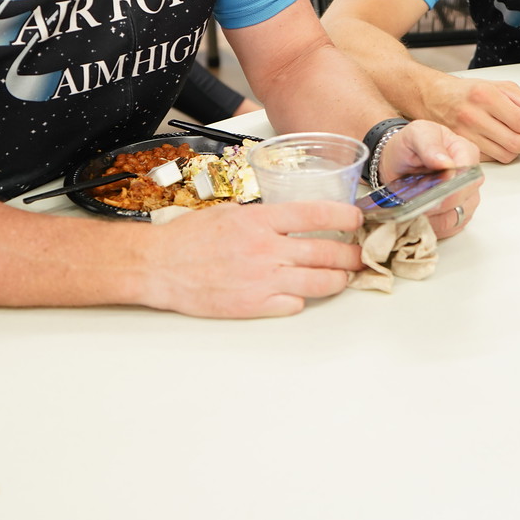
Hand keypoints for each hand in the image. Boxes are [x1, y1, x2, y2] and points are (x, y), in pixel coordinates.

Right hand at [137, 201, 364, 317]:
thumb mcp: (230, 213)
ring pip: (319, 283)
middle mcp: (266, 250)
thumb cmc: (189, 238)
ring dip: (338, 280)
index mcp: (260, 221)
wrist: (159, 267)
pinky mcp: (254, 306)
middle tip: (360, 254)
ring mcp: (262, 281)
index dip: (345, 216)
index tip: (357, 218)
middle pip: (326, 252)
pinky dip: (303, 300)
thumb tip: (293, 220)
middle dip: (351, 254)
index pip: (316, 214)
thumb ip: (264, 217)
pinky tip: (302, 294)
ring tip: (343, 277)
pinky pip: (294, 306)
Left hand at [378, 120, 482, 238]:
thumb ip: (429, 144)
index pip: (469, 173)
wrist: (397, 162)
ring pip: (460, 215)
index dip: (451, 185)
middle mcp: (470, 175)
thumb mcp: (415, 134)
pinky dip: (435, 227)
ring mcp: (466, 196)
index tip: (432, 191)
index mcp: (465, 151)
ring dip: (436, 218)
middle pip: (466, 197)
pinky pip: (452, 227)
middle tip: (418, 203)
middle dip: (440, 204)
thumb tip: (446, 162)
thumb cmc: (409, 146)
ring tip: (416, 211)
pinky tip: (421, 218)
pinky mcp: (458, 212)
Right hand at [423, 73, 519, 163]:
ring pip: (506, 155)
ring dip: (516, 150)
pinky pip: (492, 160)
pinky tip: (497, 142)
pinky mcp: (463, 147)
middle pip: (516, 142)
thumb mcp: (500, 87)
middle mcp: (474, 116)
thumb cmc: (467, 92)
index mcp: (486, 96)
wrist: (434, 98)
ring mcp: (466, 134)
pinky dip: (500, 154)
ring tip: (513, 139)